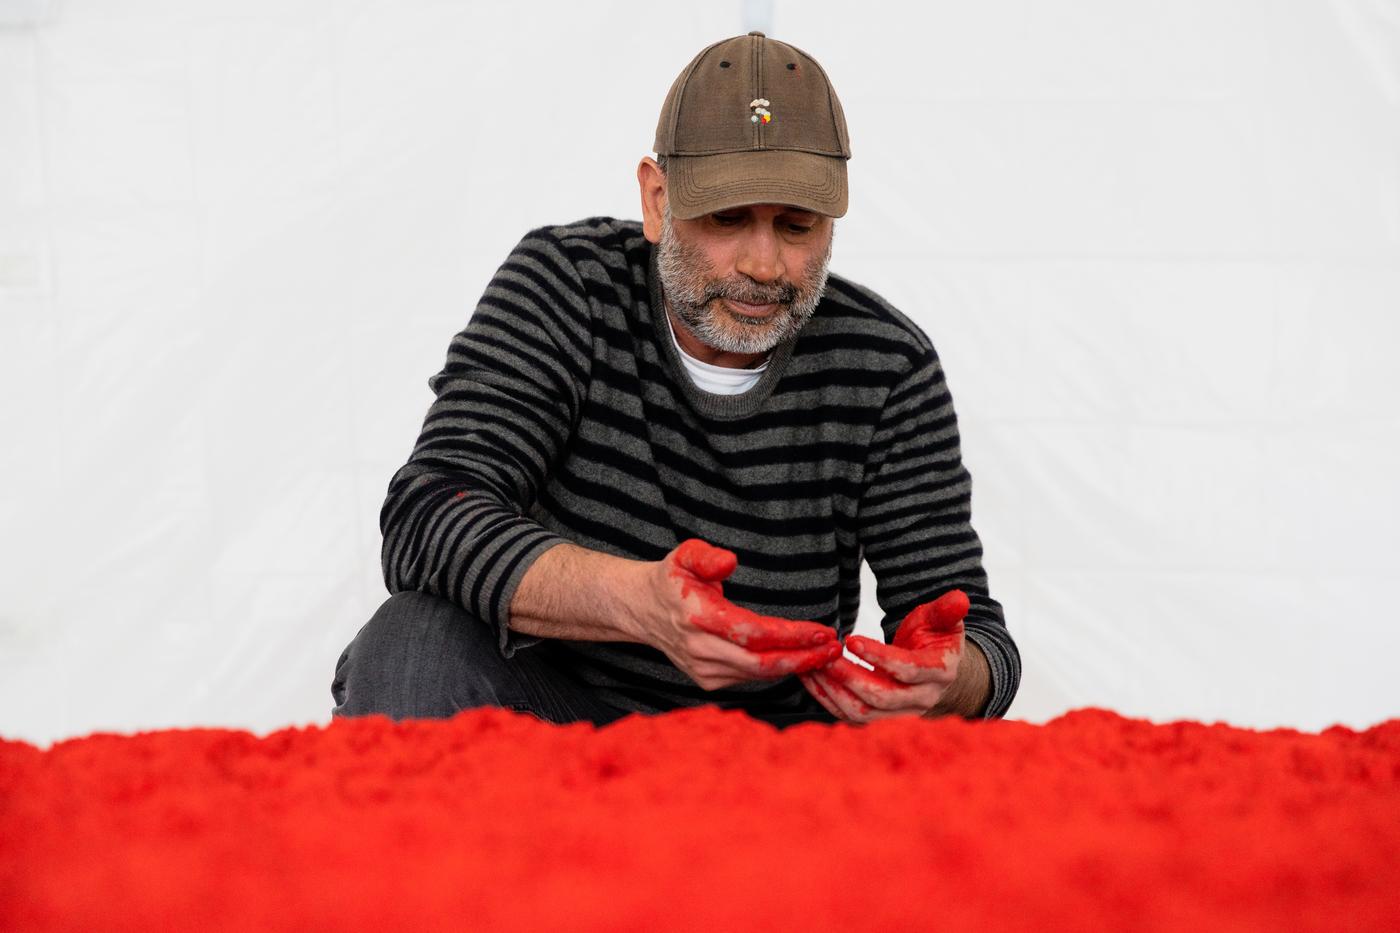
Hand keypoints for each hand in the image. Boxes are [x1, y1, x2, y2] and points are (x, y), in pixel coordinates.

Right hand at [641, 538, 841, 690]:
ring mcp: (703, 670)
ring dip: (795, 666)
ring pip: (758, 675)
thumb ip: (707, 557)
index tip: (823, 631)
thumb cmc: (671, 579)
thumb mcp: (685, 555)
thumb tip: (730, 562)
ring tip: (826, 652)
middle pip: (761, 663)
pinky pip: (750, 678)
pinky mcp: (708, 682)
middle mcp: (700, 649)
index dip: (791, 635)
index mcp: (697, 617)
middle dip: (803, 658)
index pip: (753, 633)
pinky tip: (800, 658)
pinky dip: (777, 670)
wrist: (641, 610)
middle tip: (834, 648)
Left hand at [799, 589, 967, 722]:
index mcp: (939, 672)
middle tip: (825, 655)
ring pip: (863, 713)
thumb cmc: (933, 637)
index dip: (879, 657)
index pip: (908, 670)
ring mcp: (901, 715)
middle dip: (849, 676)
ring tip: (813, 665)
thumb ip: (947, 610)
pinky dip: (827, 700)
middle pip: (881, 697)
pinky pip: (849, 717)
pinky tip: (810, 678)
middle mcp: (922, 700)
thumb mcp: (941, 619)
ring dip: (833, 691)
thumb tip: (960, 598)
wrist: (932, 668)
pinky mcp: (880, 721)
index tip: (850, 639)